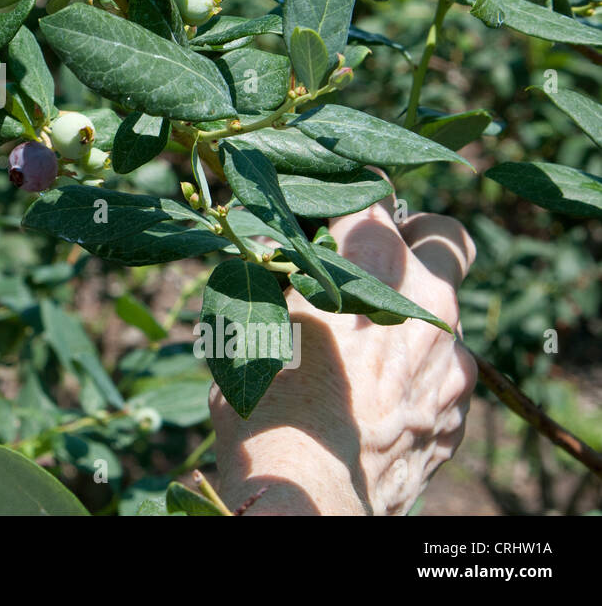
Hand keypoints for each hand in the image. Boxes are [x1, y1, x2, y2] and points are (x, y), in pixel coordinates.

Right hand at [209, 198, 477, 514]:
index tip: (330, 216)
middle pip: (447, 236)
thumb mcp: (247, 329)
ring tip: (369, 343)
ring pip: (448, 310)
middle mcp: (425, 304)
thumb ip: (273, 279)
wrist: (307, 503)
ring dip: (415, 312)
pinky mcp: (458, 410)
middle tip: (377, 258)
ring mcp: (451, 361)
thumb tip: (273, 249)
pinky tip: (380, 395)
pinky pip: (448, 371)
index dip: (348, 206)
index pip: (373, 200)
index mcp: (368, 269)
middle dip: (416, 236)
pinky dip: (420, 371)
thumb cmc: (263, 410)